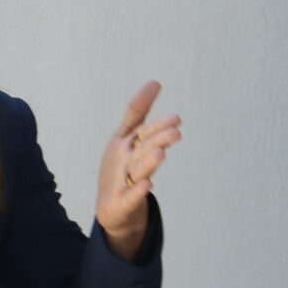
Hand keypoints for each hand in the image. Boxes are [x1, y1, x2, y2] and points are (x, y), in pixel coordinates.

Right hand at [96, 81, 180, 261]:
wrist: (110, 206)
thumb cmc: (121, 166)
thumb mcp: (126, 137)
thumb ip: (138, 111)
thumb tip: (155, 81)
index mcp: (123, 143)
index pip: (142, 132)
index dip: (158, 126)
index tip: (177, 119)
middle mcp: (122, 160)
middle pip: (142, 149)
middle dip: (157, 140)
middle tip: (176, 132)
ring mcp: (120, 181)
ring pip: (137, 171)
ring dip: (148, 163)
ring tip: (161, 153)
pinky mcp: (121, 202)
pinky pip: (130, 197)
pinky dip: (137, 192)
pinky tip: (148, 186)